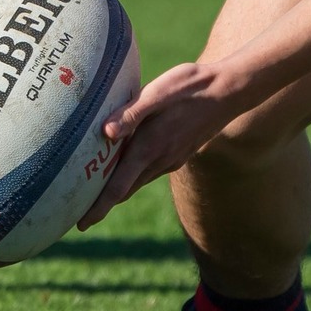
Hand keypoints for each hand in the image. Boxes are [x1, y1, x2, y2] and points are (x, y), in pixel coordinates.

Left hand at [76, 60, 248, 229]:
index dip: (98, 206)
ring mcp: (171, 159)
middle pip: (125, 190)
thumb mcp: (159, 92)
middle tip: (80, 218)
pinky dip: (131, 176)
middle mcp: (160, 159)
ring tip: (95, 195)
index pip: (118, 186)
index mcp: (150, 147)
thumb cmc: (191, 86)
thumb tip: (106, 133)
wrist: (230, 91)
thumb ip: (132, 113)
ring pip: (137, 181)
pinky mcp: (179, 153)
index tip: (81, 224)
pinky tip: (124, 167)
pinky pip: (149, 171)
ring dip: (117, 191)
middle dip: (102, 205)